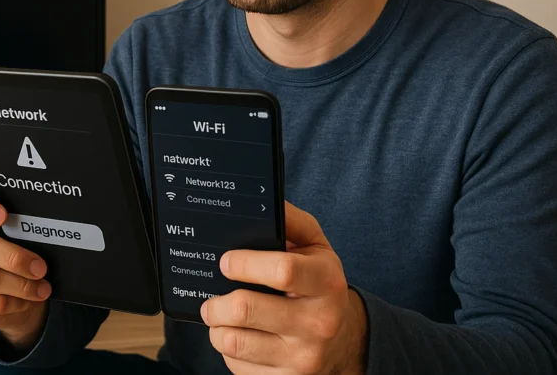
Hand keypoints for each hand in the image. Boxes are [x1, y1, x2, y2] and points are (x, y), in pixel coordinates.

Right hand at [0, 180, 51, 349]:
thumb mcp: (5, 229)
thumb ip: (13, 223)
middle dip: (14, 258)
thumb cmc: (2, 246)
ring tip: (40, 288)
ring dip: (20, 285)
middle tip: (40, 267)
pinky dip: (13, 303)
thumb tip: (40, 230)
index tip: (3, 215)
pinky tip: (25, 300)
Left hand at [200, 202, 368, 374]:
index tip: (225, 262)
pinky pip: (236, 366)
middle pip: (245, 309)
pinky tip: (240, 337)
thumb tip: (256, 198)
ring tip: (220, 315)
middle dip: (216, 301)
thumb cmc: (319, 284)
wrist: (345, 340)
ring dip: (217, 326)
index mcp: (326, 282)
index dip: (244, 263)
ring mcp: (303, 358)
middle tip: (211, 297)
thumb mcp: (315, 246)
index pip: (281, 270)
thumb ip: (289, 219)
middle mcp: (318, 323)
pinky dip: (229, 350)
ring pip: (232, 341)